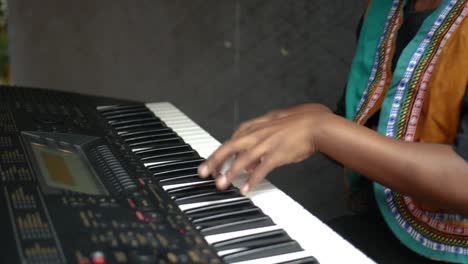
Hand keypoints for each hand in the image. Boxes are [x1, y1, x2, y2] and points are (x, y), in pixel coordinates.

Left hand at [198, 103, 331, 193]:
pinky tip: (245, 189)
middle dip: (215, 160)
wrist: (317, 124)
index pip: (232, 139)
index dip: (220, 152)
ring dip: (230, 173)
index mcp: (257, 126)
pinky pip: (261, 169)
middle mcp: (258, 133)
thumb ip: (259, 141)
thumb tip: (248, 161)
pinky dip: (251, 179)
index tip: (212, 163)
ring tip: (220, 184)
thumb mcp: (274, 127)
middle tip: (203, 173)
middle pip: (230, 146)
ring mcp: (267, 143)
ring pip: (242, 159)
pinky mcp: (278, 153)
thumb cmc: (298, 124)